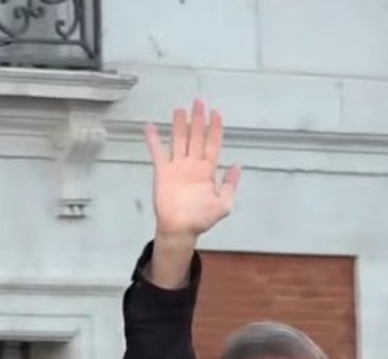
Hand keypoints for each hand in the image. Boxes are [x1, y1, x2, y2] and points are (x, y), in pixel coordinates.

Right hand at [145, 99, 241, 240]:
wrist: (181, 229)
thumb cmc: (202, 219)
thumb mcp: (224, 204)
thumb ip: (230, 185)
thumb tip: (237, 166)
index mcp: (208, 171)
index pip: (213, 144)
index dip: (215, 128)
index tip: (216, 112)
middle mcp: (193, 165)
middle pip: (196, 137)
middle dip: (198, 119)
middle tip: (199, 101)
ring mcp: (177, 167)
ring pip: (178, 140)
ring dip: (179, 125)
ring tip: (180, 109)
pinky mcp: (162, 172)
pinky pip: (157, 152)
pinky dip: (153, 140)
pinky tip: (150, 127)